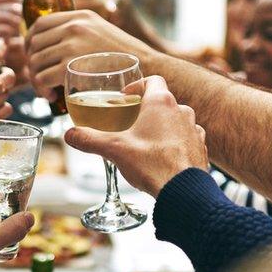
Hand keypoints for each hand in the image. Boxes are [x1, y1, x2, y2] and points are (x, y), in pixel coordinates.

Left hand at [26, 10, 155, 100]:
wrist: (147, 68)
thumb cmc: (126, 58)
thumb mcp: (102, 33)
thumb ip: (81, 33)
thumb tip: (55, 47)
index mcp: (80, 16)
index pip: (41, 23)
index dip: (30, 41)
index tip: (32, 55)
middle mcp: (74, 26)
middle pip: (34, 43)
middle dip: (32, 64)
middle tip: (39, 78)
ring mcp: (72, 44)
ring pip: (35, 61)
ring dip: (35, 79)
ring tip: (45, 90)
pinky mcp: (71, 64)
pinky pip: (42, 76)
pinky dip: (42, 89)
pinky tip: (51, 96)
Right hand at [64, 76, 207, 195]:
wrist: (183, 191)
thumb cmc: (151, 164)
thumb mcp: (113, 149)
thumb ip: (89, 139)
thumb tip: (70, 134)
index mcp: (161, 102)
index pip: (152, 80)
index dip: (138, 86)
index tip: (126, 98)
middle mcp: (182, 111)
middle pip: (162, 101)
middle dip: (145, 111)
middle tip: (130, 124)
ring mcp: (194, 129)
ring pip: (175, 121)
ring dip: (161, 127)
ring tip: (145, 143)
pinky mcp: (200, 148)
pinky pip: (186, 139)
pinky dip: (174, 144)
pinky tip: (162, 158)